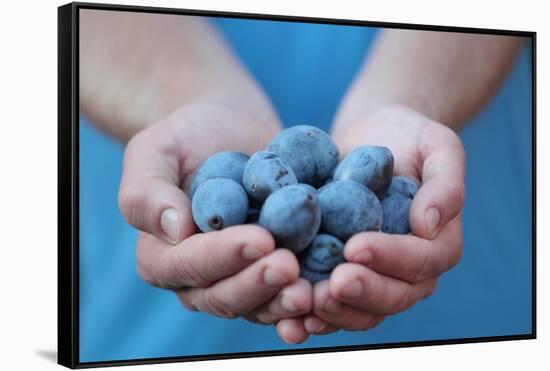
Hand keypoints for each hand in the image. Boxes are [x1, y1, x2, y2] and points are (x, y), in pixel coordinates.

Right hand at [118, 102, 311, 325]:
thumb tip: (173, 230)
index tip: (260, 239)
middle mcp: (199, 279)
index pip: (188, 264)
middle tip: (291, 266)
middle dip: (258, 283)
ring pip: (259, 305)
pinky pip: (287, 293)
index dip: (222, 256)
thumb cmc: (186, 137)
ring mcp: (238, 279)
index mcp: (162, 256)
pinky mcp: (271, 272)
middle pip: (224, 295)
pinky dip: (308, 299)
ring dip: (284, 301)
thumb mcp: (155, 150)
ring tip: (313, 291)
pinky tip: (331, 290)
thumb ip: (146, 191)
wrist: (229, 132)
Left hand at [277, 104, 464, 339]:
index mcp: (437, 244)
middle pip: (393, 297)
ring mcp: (374, 278)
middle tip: (330, 285)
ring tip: (305, 304)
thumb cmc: (407, 138)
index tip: (356, 246)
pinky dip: (311, 317)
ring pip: (361, 311)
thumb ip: (445, 183)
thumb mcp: (437, 146)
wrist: (370, 140)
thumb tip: (431, 224)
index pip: (421, 261)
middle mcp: (408, 271)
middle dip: (362, 293)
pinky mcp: (341, 277)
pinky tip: (289, 320)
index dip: (391, 258)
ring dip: (335, 314)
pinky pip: (331, 305)